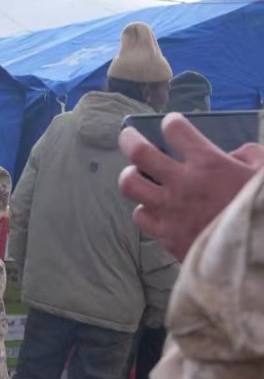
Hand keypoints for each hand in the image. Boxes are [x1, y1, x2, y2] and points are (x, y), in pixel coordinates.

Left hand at [118, 114, 263, 259]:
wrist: (254, 255)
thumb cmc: (261, 211)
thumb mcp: (263, 174)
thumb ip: (247, 156)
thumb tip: (232, 155)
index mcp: (208, 163)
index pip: (175, 129)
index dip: (171, 123)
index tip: (172, 124)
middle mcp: (182, 182)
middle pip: (139, 151)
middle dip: (129, 138)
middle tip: (128, 135)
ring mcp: (170, 209)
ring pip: (129, 184)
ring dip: (130, 175)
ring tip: (135, 173)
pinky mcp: (165, 234)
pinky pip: (140, 216)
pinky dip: (144, 209)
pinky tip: (153, 208)